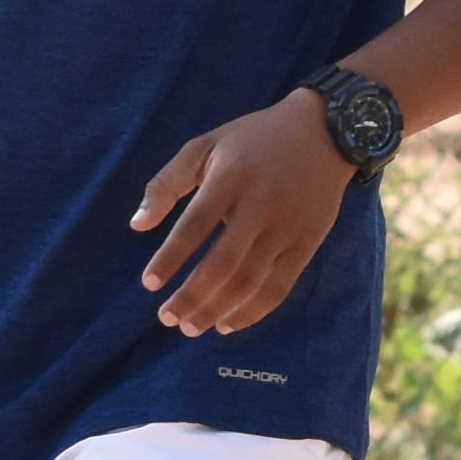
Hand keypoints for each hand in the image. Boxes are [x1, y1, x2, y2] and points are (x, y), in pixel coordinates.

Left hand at [132, 89, 353, 335]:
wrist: (324, 132)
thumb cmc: (252, 140)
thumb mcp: (205, 146)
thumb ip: (167, 183)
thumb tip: (136, 225)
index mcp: (230, 179)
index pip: (194, 226)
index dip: (170, 258)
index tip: (149, 284)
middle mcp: (259, 206)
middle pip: (222, 263)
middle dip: (191, 296)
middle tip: (166, 318)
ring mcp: (286, 228)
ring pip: (249, 281)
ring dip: (217, 310)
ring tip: (190, 327)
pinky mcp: (307, 244)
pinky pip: (279, 287)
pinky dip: (253, 311)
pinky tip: (228, 324)